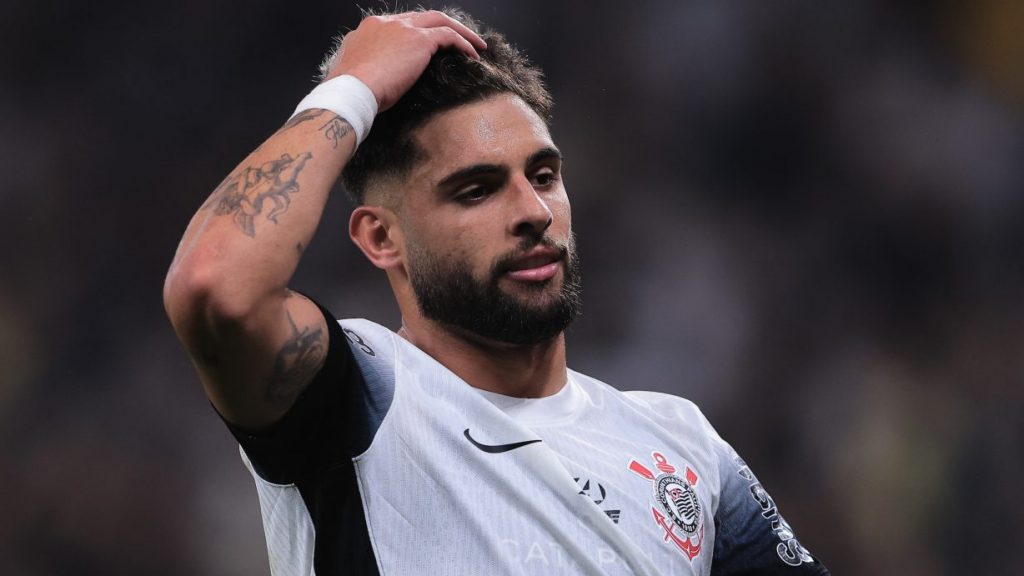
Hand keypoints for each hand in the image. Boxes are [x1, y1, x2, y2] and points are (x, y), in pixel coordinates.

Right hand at [325, 11, 487, 111]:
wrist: (350, 92)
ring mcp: (403, 29)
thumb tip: (372, 75)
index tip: (430, 45)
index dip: (418, 32)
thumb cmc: (349, 92)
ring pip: (440, 20)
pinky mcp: (419, 40)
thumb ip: (366, 65)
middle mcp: (387, 22)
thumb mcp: (354, 72)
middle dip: (443, 26)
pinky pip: (449, 36)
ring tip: (476, 46)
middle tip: (459, 38)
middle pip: (422, 17)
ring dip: (461, 32)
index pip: (401, 24)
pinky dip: (463, 43)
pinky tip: (473, 55)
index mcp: (370, 28)